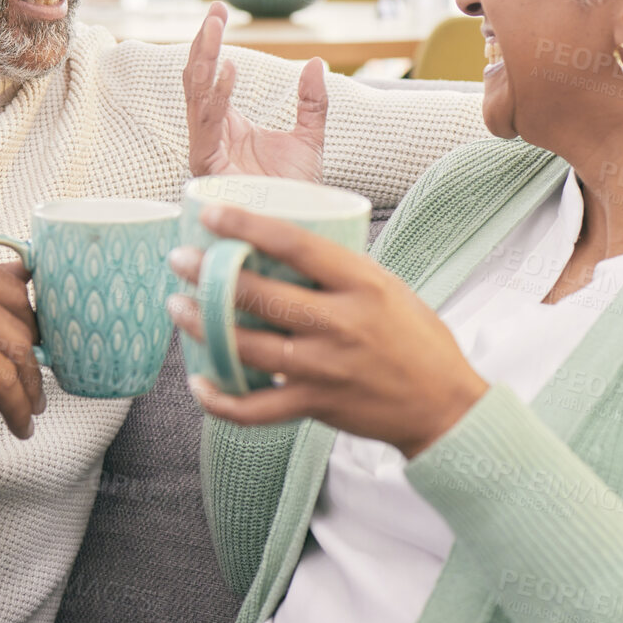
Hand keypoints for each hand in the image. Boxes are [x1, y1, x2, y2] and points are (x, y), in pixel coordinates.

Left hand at [164, 203, 487, 457]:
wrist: (444, 406)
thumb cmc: (417, 340)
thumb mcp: (389, 287)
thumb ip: (340, 271)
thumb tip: (284, 245)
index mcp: (363, 285)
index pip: (296, 245)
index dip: (248, 226)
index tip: (211, 214)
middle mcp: (341, 324)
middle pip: (261, 295)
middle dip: (210, 275)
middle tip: (180, 260)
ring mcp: (325, 369)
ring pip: (247, 347)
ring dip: (204, 326)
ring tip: (178, 307)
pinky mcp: (316, 406)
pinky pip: (256, 408)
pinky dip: (221, 399)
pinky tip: (200, 382)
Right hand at [185, 1, 328, 180]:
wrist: (300, 231)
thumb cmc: (298, 196)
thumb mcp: (310, 140)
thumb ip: (312, 103)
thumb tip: (316, 62)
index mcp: (226, 127)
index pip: (209, 76)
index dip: (211, 44)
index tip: (220, 10)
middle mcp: (210, 138)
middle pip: (196, 82)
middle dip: (203, 45)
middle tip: (215, 11)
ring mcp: (206, 154)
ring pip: (196, 99)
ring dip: (205, 61)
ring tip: (216, 29)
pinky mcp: (209, 171)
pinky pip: (207, 127)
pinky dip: (216, 97)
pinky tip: (228, 68)